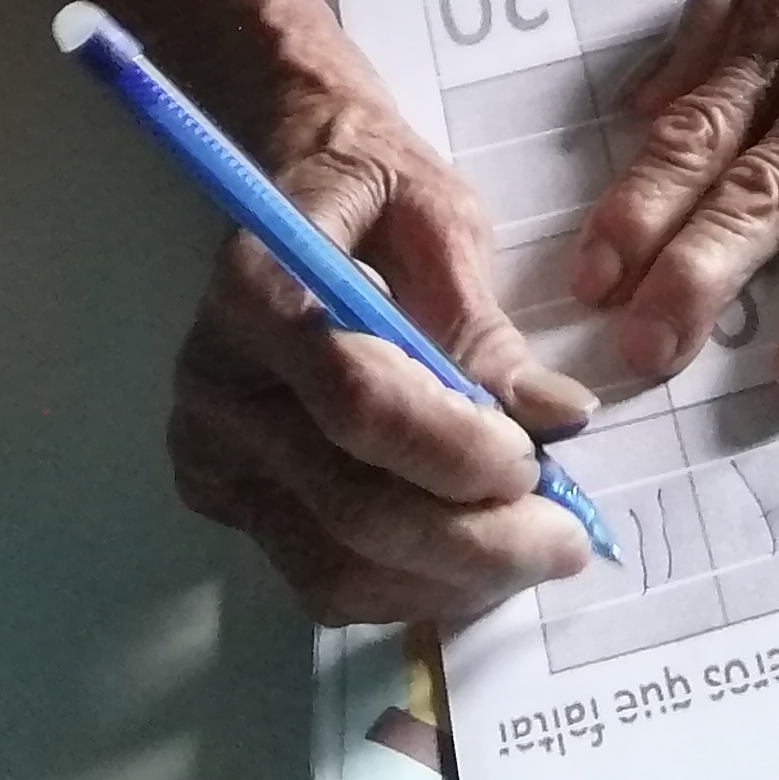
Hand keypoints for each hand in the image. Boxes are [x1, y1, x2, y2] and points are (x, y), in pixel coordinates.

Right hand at [165, 85, 598, 624]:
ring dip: (450, 581)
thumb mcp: (439, 221)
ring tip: (530, 553)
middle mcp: (216, 385)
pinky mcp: (222, 498)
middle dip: (476, 540)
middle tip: (567, 539)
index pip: (360, 404)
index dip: (457, 450)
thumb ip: (485, 325)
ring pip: (335, 567)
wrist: (291, 191)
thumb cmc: (372, 190)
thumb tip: (559, 419)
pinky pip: (318, 578)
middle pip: (350, 506)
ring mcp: (211, 453)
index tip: (541, 461)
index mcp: (260, 292)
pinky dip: (406, 589)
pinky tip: (469, 563)